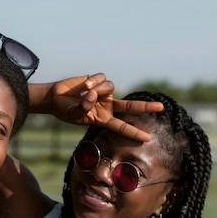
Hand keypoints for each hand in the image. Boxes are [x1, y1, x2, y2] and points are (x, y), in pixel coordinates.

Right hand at [34, 73, 163, 141]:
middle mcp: (107, 106)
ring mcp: (104, 93)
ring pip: (110, 87)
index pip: (121, 127)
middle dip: (145, 107)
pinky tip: (84, 85)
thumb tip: (93, 95)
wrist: (55, 98)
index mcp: (103, 118)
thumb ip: (84, 107)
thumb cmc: (65, 111)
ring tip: (83, 92)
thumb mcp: (74, 114)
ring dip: (97, 89)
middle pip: (130, 106)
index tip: (147, 138)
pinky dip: (93, 81)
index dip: (134, 132)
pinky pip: (102, 78)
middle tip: (161, 107)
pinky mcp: (98, 81)